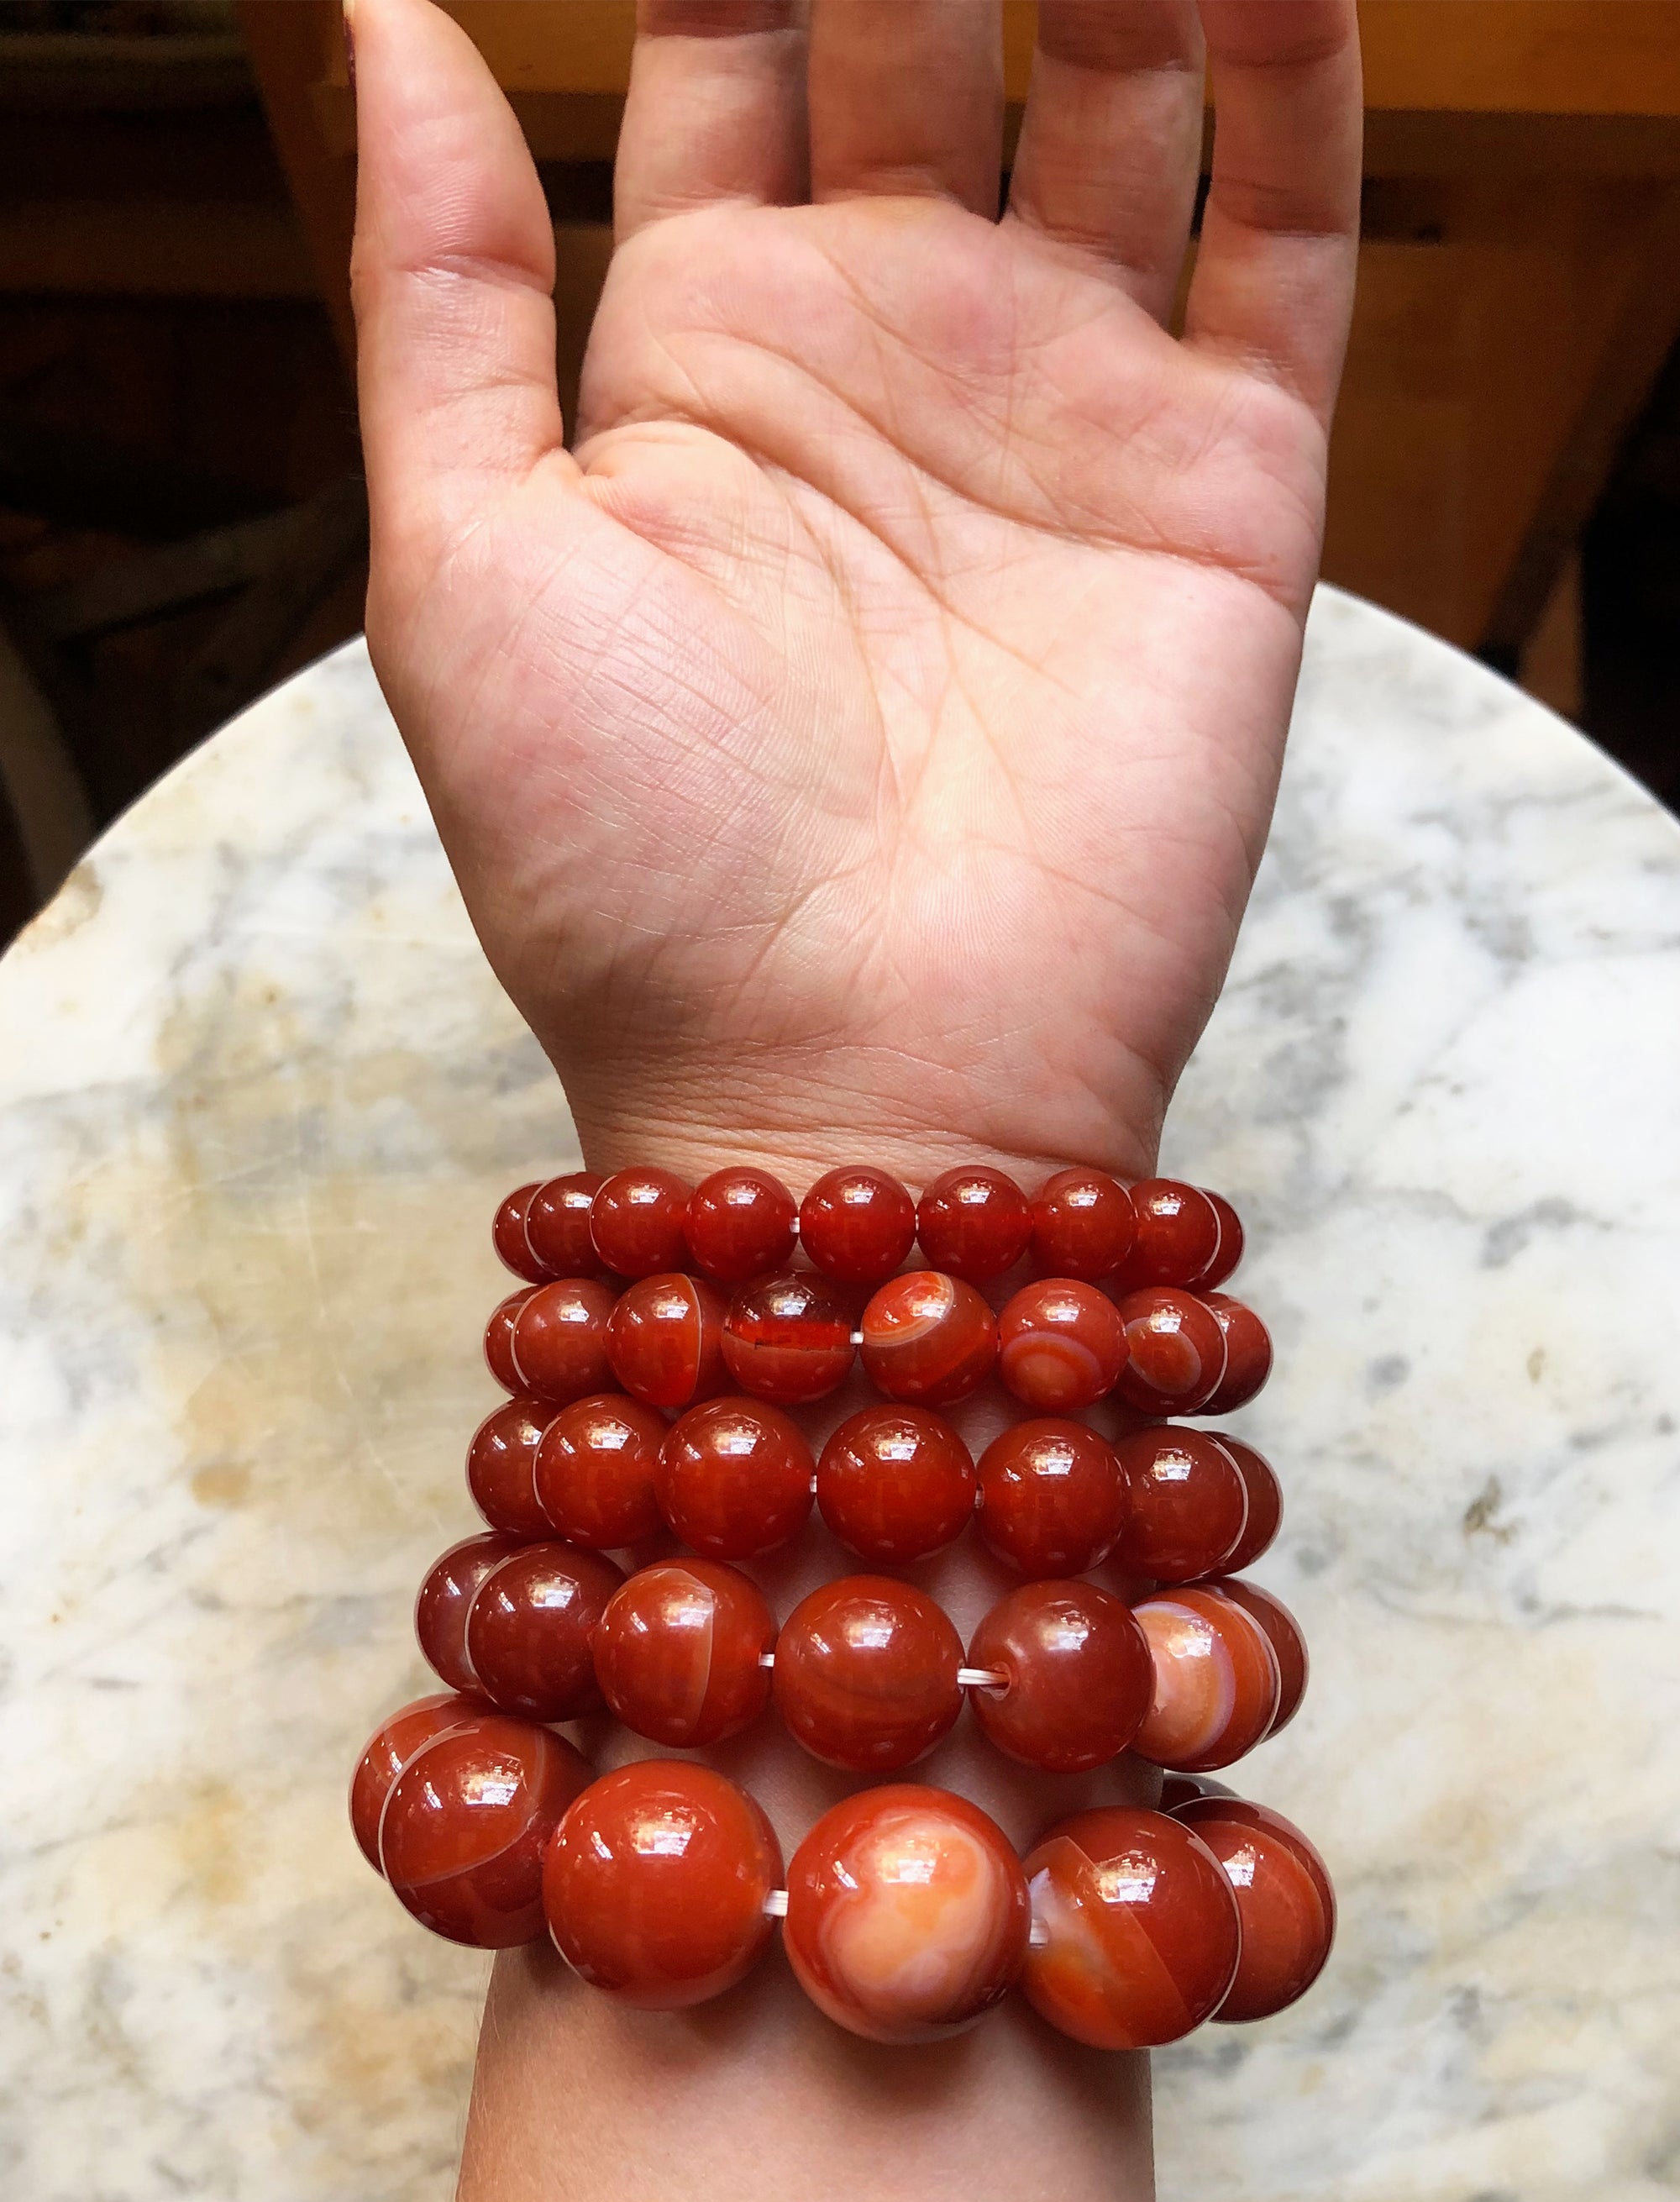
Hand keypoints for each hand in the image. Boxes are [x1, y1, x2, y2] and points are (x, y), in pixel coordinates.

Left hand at [350, 0, 1359, 1181]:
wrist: (841, 1093)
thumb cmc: (625, 870)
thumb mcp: (460, 558)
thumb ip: (437, 278)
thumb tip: (385, 8)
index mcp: (706, 356)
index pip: (730, 46)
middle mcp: (897, 354)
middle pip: (934, 26)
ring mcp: (1070, 409)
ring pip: (1127, 90)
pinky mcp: (1225, 489)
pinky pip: (1289, 233)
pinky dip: (1299, 76)